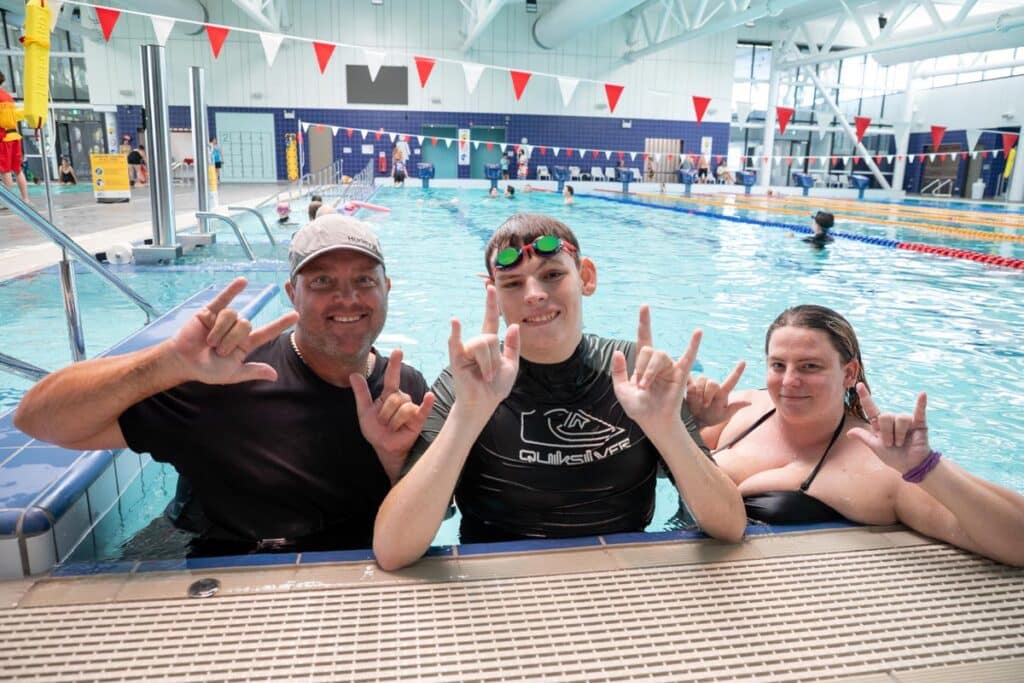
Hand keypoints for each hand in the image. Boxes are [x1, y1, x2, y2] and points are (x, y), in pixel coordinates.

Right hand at [167, 277, 297, 384]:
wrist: (182, 362)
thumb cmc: (206, 370)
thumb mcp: (231, 374)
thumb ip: (252, 372)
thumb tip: (275, 375)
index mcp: (245, 344)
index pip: (267, 332)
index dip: (280, 324)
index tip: (295, 315)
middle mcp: (237, 330)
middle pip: (246, 325)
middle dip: (230, 340)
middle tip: (218, 351)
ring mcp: (224, 319)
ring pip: (232, 315)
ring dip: (220, 331)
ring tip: (209, 342)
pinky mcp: (210, 311)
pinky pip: (224, 298)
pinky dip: (232, 290)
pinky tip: (243, 281)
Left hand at [351, 349, 435, 483]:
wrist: (384, 447)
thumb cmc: (376, 429)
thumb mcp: (364, 411)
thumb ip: (361, 393)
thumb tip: (353, 374)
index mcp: (389, 394)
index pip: (392, 377)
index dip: (394, 364)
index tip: (398, 351)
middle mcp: (402, 398)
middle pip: (393, 399)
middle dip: (384, 414)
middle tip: (383, 424)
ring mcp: (411, 408)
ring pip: (402, 408)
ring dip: (393, 422)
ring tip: (393, 428)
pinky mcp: (419, 419)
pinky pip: (423, 409)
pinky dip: (427, 403)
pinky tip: (429, 396)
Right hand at [448, 285, 519, 414]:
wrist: (484, 404)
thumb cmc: (496, 387)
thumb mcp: (512, 365)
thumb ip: (513, 345)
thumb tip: (513, 324)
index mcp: (489, 344)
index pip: (490, 320)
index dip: (491, 304)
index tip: (491, 287)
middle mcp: (476, 344)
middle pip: (490, 337)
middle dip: (495, 359)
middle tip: (491, 376)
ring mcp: (465, 350)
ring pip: (482, 344)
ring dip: (488, 364)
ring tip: (485, 377)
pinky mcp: (456, 358)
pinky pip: (456, 343)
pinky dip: (455, 332)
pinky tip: (455, 321)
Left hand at [611, 306, 700, 430]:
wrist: (651, 421)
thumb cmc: (638, 408)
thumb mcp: (620, 389)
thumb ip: (618, 370)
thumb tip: (618, 352)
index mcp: (643, 363)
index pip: (644, 338)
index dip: (644, 322)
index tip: (644, 306)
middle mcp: (658, 362)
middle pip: (649, 349)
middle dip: (641, 366)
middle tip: (640, 385)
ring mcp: (670, 367)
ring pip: (660, 355)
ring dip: (649, 370)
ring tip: (646, 386)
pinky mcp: (680, 374)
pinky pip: (688, 357)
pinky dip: (693, 345)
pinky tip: (698, 332)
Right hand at [686, 361, 750, 426]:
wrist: (695, 420)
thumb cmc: (712, 418)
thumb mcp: (724, 416)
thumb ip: (735, 408)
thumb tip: (750, 402)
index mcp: (722, 393)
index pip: (732, 381)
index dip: (738, 371)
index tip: (743, 362)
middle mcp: (713, 387)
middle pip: (712, 382)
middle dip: (708, 393)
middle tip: (705, 404)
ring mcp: (701, 386)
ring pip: (701, 380)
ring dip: (699, 392)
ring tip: (698, 402)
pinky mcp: (690, 386)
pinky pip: (690, 381)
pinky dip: (689, 384)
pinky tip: (687, 387)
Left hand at [847, 383, 931, 474]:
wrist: (911, 465)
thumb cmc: (893, 456)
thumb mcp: (876, 448)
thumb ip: (864, 438)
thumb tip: (848, 433)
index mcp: (880, 425)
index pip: (871, 409)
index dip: (865, 397)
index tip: (859, 385)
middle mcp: (892, 420)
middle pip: (885, 416)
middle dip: (887, 434)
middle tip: (892, 444)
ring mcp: (906, 420)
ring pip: (900, 419)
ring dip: (899, 435)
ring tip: (901, 443)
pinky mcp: (919, 423)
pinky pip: (919, 411)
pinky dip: (921, 403)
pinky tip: (922, 395)